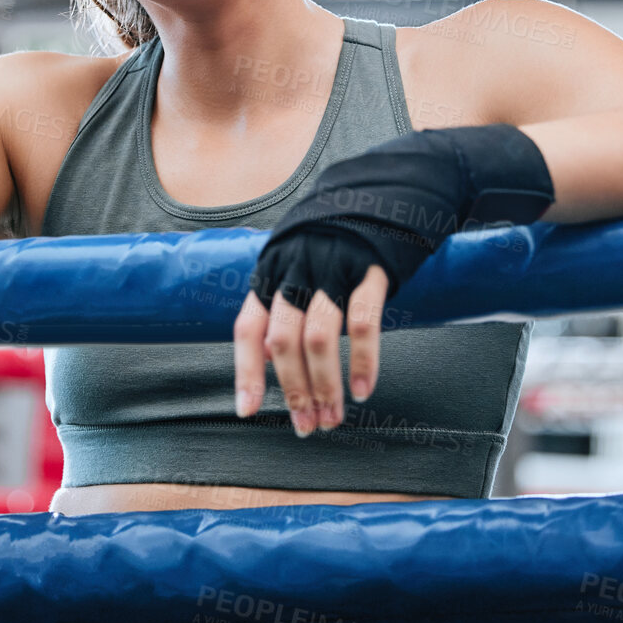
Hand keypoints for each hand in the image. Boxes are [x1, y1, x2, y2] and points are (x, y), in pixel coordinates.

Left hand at [234, 261, 389, 437]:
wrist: (376, 199)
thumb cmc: (330, 244)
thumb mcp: (292, 268)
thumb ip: (277, 309)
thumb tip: (261, 358)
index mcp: (272, 275)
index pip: (249, 328)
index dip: (246, 372)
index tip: (248, 410)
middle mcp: (297, 273)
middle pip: (283, 341)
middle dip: (293, 390)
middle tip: (306, 424)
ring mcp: (333, 271)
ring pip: (319, 338)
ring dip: (325, 386)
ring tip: (332, 416)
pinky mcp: (370, 271)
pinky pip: (363, 323)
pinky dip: (363, 362)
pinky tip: (363, 390)